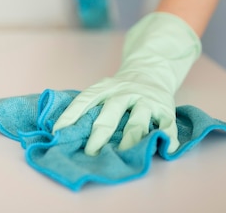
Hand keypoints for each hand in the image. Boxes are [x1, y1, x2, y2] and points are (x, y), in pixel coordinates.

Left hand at [52, 12, 201, 154]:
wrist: (151, 70)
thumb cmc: (120, 89)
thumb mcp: (104, 90)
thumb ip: (91, 107)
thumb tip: (64, 132)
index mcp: (105, 88)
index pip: (84, 99)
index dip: (70, 115)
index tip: (58, 132)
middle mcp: (125, 92)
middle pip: (111, 113)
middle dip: (100, 134)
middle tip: (90, 152)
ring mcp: (146, 100)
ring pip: (137, 121)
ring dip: (129, 140)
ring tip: (122, 155)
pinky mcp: (166, 109)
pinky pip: (167, 125)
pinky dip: (167, 138)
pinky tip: (165, 150)